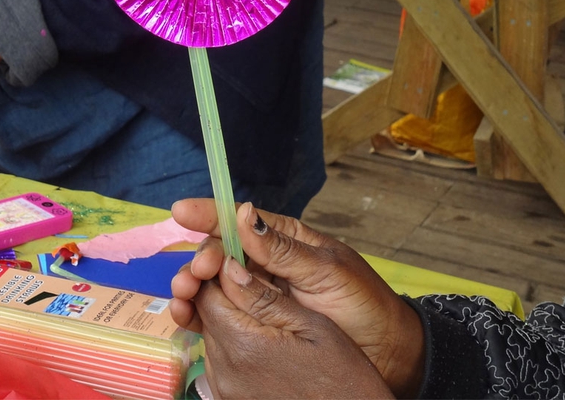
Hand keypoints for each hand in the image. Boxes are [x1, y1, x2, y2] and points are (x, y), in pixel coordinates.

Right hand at [170, 200, 424, 396]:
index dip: (207, 213)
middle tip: (197, 271)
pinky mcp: (252, 326)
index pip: (238, 220)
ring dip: (191, 285)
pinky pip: (217, 315)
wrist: (384, 354)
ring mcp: (256, 295)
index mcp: (282, 240)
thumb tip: (244, 215)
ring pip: (212, 284)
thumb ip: (282, 249)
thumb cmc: (364, 305)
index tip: (180, 211)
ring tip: (184, 293)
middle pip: (218, 252)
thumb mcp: (327, 272)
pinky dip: (196, 313)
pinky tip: (185, 314)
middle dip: (199, 257)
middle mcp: (263, 264)